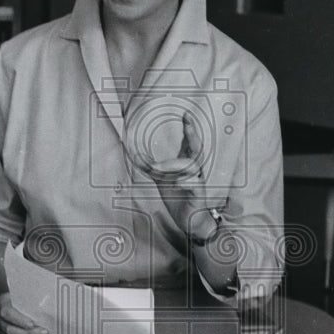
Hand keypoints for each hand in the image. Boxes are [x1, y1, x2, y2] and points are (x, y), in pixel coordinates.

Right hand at [0, 292, 50, 333]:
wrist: (14, 304)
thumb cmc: (22, 298)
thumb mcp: (24, 294)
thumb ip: (31, 299)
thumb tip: (46, 305)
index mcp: (1, 304)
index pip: (7, 313)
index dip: (19, 320)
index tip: (33, 324)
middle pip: (10, 330)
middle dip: (29, 333)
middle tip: (44, 332)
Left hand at [145, 112, 222, 239]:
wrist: (187, 219)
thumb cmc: (178, 197)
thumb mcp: (160, 179)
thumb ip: (150, 167)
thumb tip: (134, 156)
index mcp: (187, 163)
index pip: (190, 142)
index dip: (189, 128)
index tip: (187, 114)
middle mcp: (195, 170)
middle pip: (197, 149)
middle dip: (193, 136)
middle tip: (188, 125)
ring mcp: (198, 181)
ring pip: (192, 166)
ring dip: (174, 165)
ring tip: (156, 168)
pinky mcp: (198, 194)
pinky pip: (195, 185)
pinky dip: (187, 182)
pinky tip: (178, 182)